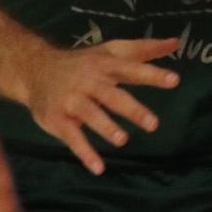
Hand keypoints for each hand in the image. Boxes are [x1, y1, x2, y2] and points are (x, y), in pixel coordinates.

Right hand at [22, 36, 178, 174]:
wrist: (35, 69)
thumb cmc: (83, 62)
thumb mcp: (110, 51)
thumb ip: (143, 50)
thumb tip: (176, 43)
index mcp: (104, 64)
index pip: (131, 68)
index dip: (152, 74)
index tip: (174, 80)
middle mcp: (88, 81)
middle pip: (111, 94)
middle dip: (131, 108)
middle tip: (153, 124)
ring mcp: (70, 100)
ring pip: (89, 113)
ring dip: (105, 126)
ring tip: (122, 140)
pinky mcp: (57, 118)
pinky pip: (71, 137)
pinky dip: (84, 152)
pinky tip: (98, 168)